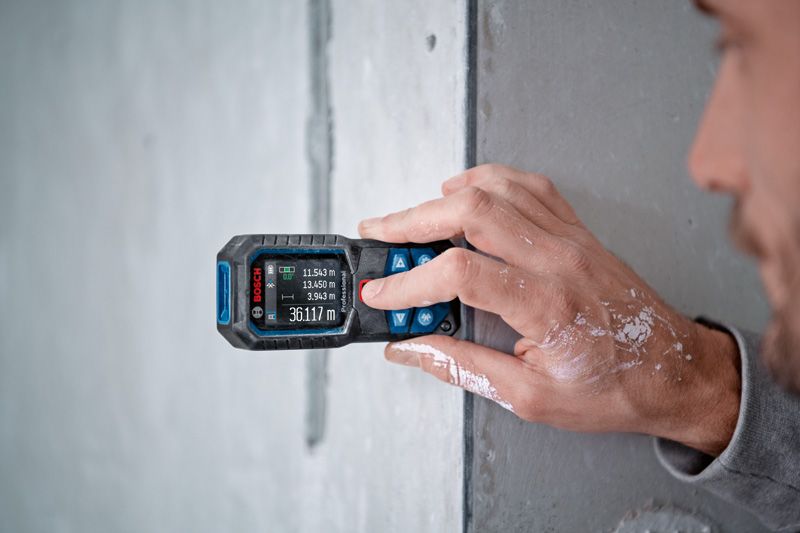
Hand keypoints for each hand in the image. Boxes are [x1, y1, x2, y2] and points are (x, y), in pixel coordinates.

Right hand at [359, 164, 740, 455]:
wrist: (674, 372)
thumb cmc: (613, 388)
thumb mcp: (530, 396)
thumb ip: (462, 365)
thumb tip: (410, 347)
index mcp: (546, 304)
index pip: (459, 273)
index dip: (409, 282)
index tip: (382, 294)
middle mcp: (558, 259)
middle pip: (470, 212)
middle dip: (412, 220)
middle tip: (379, 234)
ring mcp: (570, 238)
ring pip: (496, 189)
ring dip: (445, 196)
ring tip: (415, 217)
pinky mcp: (577, 231)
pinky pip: (530, 187)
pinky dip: (490, 181)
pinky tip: (468, 193)